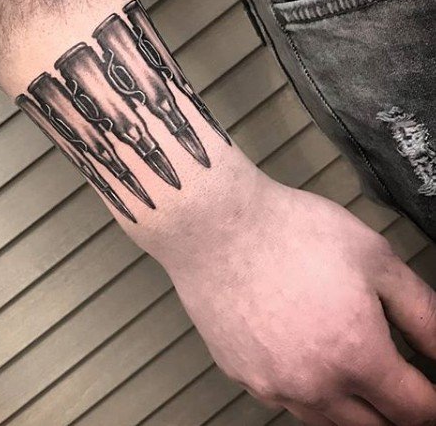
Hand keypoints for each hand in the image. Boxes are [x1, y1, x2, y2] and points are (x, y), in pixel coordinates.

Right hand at [165, 175, 435, 424]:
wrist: (215, 225)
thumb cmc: (286, 230)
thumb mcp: (373, 256)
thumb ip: (422, 311)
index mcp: (355, 355)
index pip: (414, 408)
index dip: (432, 403)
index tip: (430, 393)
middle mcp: (313, 383)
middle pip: (370, 425)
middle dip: (392, 411)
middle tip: (394, 386)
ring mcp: (271, 383)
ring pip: (324, 418)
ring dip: (346, 404)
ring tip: (347, 370)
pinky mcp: (239, 373)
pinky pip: (282, 396)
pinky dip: (301, 386)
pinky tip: (297, 351)